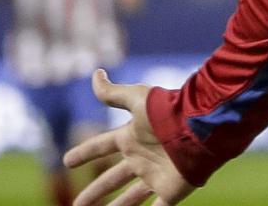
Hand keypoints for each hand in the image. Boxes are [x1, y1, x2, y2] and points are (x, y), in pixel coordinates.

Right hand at [65, 69, 195, 205]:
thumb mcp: (137, 100)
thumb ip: (114, 93)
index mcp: (132, 137)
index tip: (67, 161)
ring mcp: (156, 175)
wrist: (201, 128)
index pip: (102, 146)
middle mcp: (142, 158)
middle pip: (112, 178)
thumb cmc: (167, 113)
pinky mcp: (171, 190)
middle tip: (77, 205)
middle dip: (95, 191)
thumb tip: (95, 74)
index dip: (85, 153)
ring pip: (131, 198)